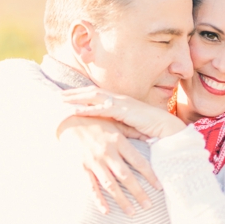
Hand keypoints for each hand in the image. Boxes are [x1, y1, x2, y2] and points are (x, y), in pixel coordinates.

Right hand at [57, 115, 161, 215]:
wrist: (68, 120)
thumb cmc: (95, 121)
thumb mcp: (115, 123)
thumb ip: (132, 131)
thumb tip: (151, 136)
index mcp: (118, 141)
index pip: (139, 162)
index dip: (150, 176)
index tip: (159, 187)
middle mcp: (107, 153)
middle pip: (126, 177)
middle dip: (139, 193)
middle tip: (148, 206)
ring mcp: (94, 161)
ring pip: (110, 185)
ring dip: (122, 200)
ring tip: (131, 213)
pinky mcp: (81, 167)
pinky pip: (90, 187)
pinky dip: (98, 200)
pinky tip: (106, 211)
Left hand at [62, 86, 185, 139]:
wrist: (167, 130)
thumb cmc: (150, 130)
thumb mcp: (128, 127)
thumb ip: (115, 126)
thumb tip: (102, 131)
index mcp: (119, 102)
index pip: (96, 95)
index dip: (81, 95)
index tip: (66, 97)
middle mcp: (119, 99)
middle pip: (91, 92)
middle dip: (74, 93)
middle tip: (57, 95)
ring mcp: (121, 103)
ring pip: (94, 96)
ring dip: (76, 97)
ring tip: (60, 100)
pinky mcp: (124, 110)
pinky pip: (102, 108)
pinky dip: (87, 109)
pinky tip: (75, 111)